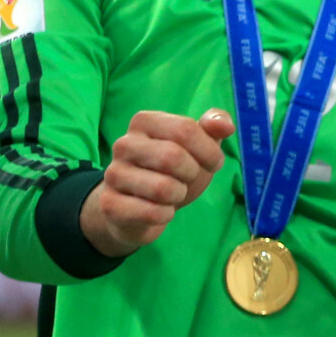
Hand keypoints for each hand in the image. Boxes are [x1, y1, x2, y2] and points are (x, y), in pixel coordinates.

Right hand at [80, 108, 235, 255]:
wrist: (140, 207)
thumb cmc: (175, 170)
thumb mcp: (199, 145)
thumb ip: (214, 127)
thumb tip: (226, 126)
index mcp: (145, 121)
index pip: (185, 129)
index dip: (209, 151)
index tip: (213, 162)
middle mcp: (123, 144)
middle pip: (172, 157)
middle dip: (193, 173)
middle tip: (189, 179)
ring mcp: (113, 174)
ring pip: (162, 187)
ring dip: (179, 195)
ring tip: (173, 194)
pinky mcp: (109, 204)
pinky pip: (151, 212)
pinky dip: (165, 215)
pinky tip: (160, 211)